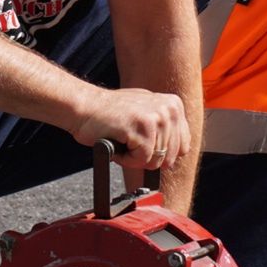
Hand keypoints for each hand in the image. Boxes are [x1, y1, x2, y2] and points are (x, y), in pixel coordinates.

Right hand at [74, 89, 190, 172]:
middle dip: (146, 157)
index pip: (183, 147)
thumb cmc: (110, 114)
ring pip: (155, 161)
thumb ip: (165, 126)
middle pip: (169, 157)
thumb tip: (180, 150)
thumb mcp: (145, 111)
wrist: (83, 107)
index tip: (143, 143)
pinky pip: (141, 160)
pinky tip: (117, 142)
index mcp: (174, 105)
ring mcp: (156, 117)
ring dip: (134, 158)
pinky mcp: (141, 128)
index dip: (161, 153)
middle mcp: (169, 109)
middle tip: (129, 141)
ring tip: (121, 138)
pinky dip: (125, 159)